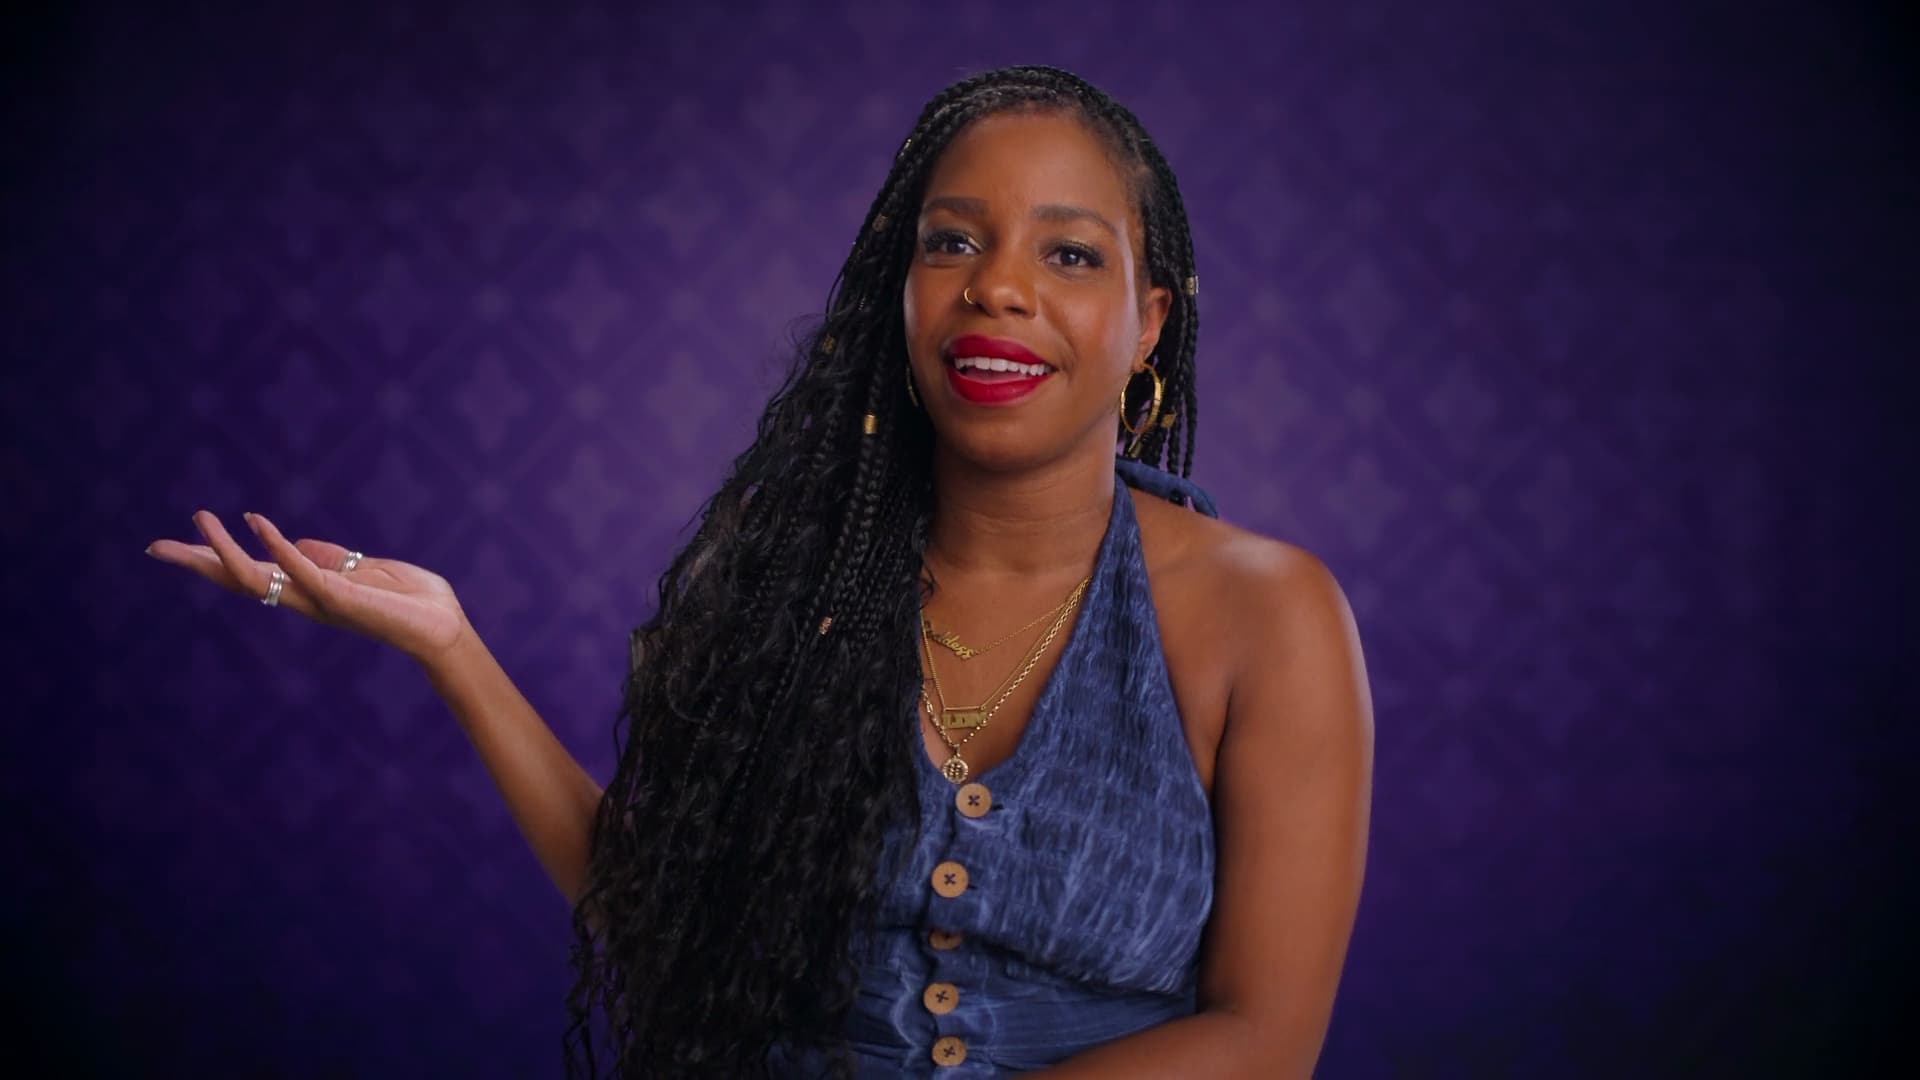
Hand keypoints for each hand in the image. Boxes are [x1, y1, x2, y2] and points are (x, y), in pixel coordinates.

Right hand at [149, 510, 472, 665]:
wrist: (446, 628)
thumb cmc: (412, 601)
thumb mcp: (365, 569)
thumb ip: (329, 558)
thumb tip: (295, 543)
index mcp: (308, 591)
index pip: (251, 575)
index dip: (216, 559)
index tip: (179, 543)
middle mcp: (305, 599)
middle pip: (238, 581)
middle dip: (197, 563)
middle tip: (155, 546)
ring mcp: (319, 599)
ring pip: (257, 578)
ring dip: (226, 548)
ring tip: (201, 519)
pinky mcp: (340, 597)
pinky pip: (301, 568)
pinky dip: (277, 545)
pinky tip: (255, 522)